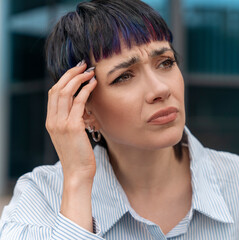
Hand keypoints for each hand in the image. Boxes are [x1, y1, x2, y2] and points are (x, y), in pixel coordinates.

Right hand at [46, 60, 96, 231]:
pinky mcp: (72, 127)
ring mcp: (60, 123)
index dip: (64, 79)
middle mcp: (53, 120)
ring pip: (66, 92)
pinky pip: (78, 102)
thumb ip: (72, 120)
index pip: (53, 94)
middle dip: (70, 74)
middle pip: (58, 89)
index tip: (76, 71)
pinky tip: (94, 85)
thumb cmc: (79, 155)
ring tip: (90, 72)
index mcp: (51, 121)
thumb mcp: (71, 136)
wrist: (78, 173)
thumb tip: (83, 106)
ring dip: (79, 79)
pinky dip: (86, 90)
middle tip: (84, 66)